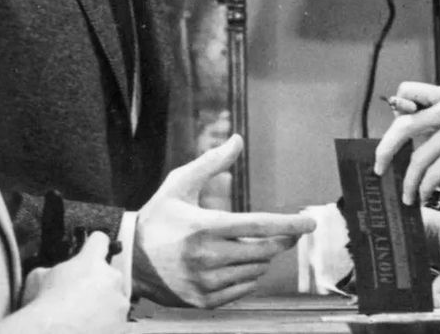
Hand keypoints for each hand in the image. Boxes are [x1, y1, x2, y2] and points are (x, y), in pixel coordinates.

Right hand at [18, 231, 129, 329]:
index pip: (99, 240)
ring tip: (82, 318)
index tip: (91, 250)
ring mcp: (119, 303)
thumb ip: (51, 269)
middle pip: (109, 274)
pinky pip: (117, 321)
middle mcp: (111, 279)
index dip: (93, 245)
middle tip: (79, 297)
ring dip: (103, 305)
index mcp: (91, 262)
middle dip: (97, 283)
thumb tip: (50, 273)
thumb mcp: (37, 278)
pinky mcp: (123, 325)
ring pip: (114, 300)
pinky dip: (106, 325)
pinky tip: (88, 328)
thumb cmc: (43, 307)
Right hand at [134, 135, 316, 307]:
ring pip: (256, 271)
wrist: (128, 259)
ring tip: (243, 247)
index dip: (289, 224)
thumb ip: (211, 163)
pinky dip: (247, 276)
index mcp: (205, 227)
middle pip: (264, 250)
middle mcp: (207, 257)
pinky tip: (234, 265)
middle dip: (279, 240)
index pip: (259, 226)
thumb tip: (237, 139)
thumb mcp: (180, 184)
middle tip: (285, 233)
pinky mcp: (204, 301)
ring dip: (260, 258)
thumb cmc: (158, 217)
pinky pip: (244, 289)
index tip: (310, 223)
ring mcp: (206, 282)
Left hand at [375, 81, 439, 204]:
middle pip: (404, 125)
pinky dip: (425, 189)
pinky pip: (433, 174)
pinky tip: (424, 196)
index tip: (393, 132)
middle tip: (379, 167)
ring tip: (408, 195)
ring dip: (410, 181)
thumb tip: (406, 139)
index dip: (397, 110)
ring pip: (419, 158)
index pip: (409, 91)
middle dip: (386, 150)